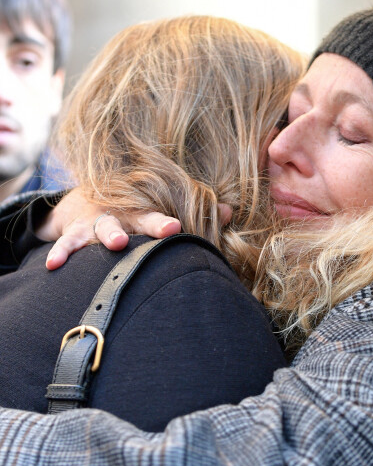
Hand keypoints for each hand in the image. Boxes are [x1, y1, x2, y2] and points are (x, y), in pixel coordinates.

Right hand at [37, 189, 181, 269]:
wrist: (82, 200)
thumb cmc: (128, 215)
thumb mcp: (147, 213)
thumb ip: (180, 219)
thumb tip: (225, 216)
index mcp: (141, 213)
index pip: (155, 217)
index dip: (163, 223)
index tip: (175, 227)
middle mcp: (121, 215)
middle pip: (136, 219)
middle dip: (146, 226)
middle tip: (150, 234)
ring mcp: (96, 221)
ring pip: (102, 228)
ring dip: (109, 235)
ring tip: (116, 243)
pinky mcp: (73, 230)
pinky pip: (67, 242)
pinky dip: (60, 252)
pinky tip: (53, 265)